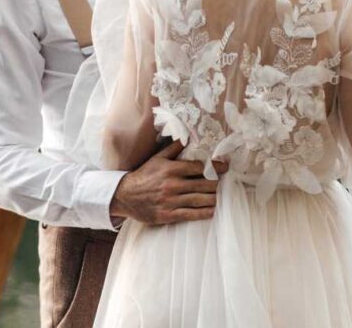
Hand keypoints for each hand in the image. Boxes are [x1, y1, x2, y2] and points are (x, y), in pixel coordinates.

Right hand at [109, 141, 228, 224]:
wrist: (125, 196)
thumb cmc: (144, 175)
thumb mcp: (157, 158)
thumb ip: (174, 148)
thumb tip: (188, 137)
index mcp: (171, 169)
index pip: (200, 167)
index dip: (215, 167)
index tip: (225, 167)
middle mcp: (173, 185)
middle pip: (203, 184)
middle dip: (217, 183)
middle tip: (226, 182)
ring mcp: (171, 201)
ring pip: (200, 200)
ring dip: (214, 198)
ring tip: (222, 196)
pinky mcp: (168, 215)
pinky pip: (191, 214)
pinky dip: (205, 213)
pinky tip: (213, 210)